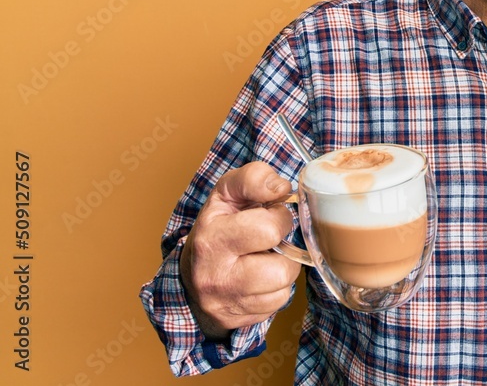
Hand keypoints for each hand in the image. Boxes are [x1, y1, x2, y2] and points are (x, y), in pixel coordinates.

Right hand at [180, 161, 299, 340]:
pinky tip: (260, 280)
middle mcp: (216, 275)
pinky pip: (279, 303)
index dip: (278, 217)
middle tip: (270, 240)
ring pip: (284, 286)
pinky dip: (276, 290)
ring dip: (283, 270)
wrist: (189, 278)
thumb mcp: (226, 194)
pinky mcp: (238, 320)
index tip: (269, 214)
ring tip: (264, 259)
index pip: (267, 228)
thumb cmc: (217, 229)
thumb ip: (253, 178)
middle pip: (282, 267)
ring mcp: (227, 302)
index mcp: (211, 239)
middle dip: (284, 248)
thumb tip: (281, 187)